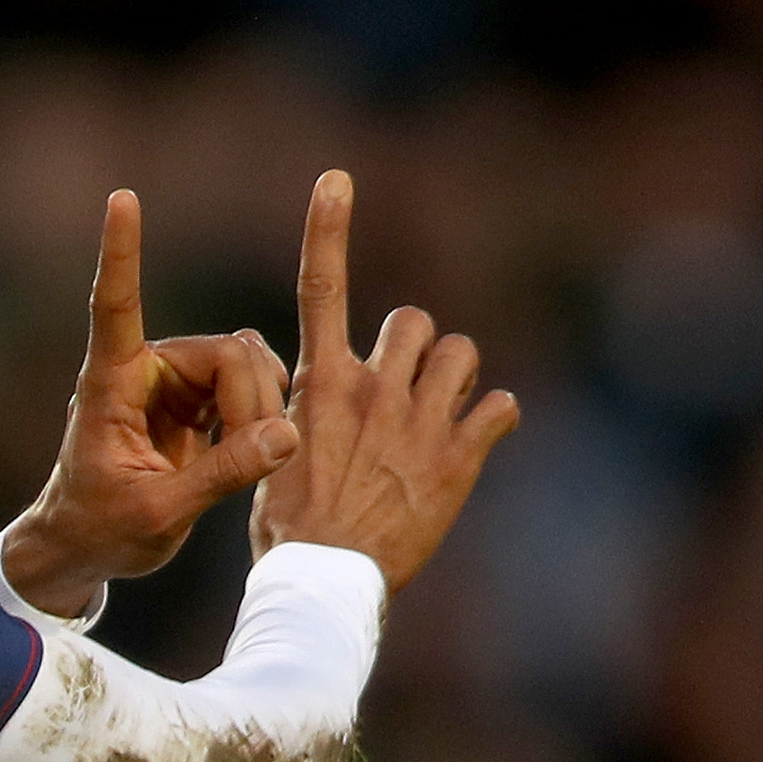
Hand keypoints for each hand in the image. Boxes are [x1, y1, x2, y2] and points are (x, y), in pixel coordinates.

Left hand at [0, 189, 297, 618]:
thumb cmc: (101, 531)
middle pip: (227, 353)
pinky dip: (264, 414)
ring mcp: (172, 382)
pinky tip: (261, 448)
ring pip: (246, 365)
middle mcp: (143, 370)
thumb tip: (285, 435)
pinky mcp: (196, 400)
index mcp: (110, 384)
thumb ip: (222, 475)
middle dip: (254, 402)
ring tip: (253, 460)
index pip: (116, 304)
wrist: (86, 548)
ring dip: (262, 408)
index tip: (122, 198)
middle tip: (258, 458)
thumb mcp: (160, 513)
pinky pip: (250, 384)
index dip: (123, 252)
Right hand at [248, 170, 517, 591]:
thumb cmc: (287, 523)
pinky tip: (477, 441)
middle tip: (405, 388)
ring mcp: (420, 422)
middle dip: (415, 346)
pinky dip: (494, 419)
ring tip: (443, 409)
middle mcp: (373, 390)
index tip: (335, 180)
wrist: (325, 582)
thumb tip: (262, 359)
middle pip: (413, 321)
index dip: (327, 228)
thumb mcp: (266, 452)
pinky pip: (500, 407)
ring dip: (457, 375)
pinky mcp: (459, 458)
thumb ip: (275, 400)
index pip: (320, 287)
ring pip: (462, 354)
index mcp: (320, 384)